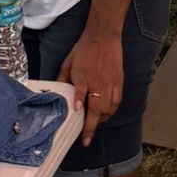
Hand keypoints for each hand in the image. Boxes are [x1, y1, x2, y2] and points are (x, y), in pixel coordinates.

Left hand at [59, 23, 123, 143]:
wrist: (103, 37)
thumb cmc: (83, 50)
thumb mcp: (68, 63)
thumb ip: (63, 79)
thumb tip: (57, 94)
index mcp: (83, 78)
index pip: (81, 99)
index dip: (81, 113)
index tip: (80, 129)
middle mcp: (98, 83)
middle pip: (97, 109)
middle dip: (92, 127)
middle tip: (86, 139)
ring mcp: (110, 83)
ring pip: (108, 108)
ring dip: (101, 120)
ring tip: (94, 126)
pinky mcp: (119, 82)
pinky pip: (117, 102)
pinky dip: (111, 111)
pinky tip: (105, 114)